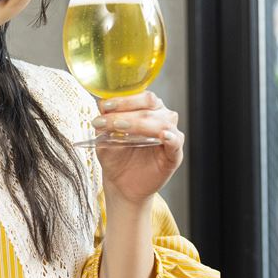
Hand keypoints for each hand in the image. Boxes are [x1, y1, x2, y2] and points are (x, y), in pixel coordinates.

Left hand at [93, 91, 183, 206]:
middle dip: (126, 110)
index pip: (139, 95)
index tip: (105, 106)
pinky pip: (175, 142)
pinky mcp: (174, 153)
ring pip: (160, 121)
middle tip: (109, 121)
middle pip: (150, 104)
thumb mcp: (104, 136)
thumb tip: (101, 104)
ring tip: (120, 128)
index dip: (122, 99)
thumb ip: (105, 120)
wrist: (121, 182)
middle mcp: (160, 116)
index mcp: (145, 108)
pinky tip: (162, 136)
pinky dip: (170, 137)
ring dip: (139, 123)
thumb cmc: (114, 155)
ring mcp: (169, 134)